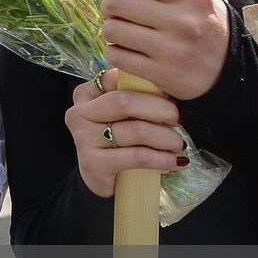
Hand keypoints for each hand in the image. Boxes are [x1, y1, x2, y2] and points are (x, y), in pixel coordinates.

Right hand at [66, 68, 187, 197]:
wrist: (103, 179)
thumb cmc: (117, 140)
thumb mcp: (120, 115)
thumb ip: (134, 96)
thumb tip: (167, 88)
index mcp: (85, 94)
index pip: (116, 77)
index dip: (147, 85)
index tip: (168, 96)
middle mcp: (79, 113)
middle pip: (125, 101)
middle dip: (160, 109)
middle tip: (178, 119)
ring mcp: (83, 139)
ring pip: (136, 131)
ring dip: (166, 138)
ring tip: (179, 144)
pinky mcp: (94, 163)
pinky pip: (138, 157)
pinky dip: (162, 159)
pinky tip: (175, 161)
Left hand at [102, 0, 230, 100]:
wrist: (233, 75)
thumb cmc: (210, 27)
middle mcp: (183, 21)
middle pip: (118, 2)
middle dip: (110, 4)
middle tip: (117, 9)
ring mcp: (173, 50)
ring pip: (113, 31)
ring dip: (111, 30)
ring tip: (122, 30)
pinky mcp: (163, 75)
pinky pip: (117, 57)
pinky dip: (115, 53)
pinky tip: (127, 50)